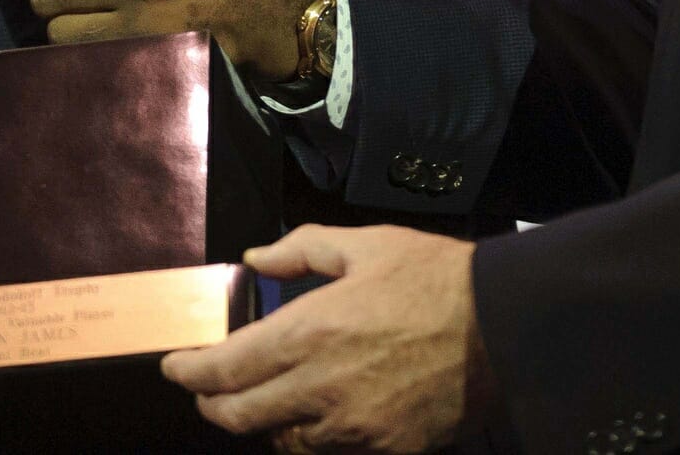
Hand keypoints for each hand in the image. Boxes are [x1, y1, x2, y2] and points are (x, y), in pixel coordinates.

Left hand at [160, 227, 486, 454]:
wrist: (503, 328)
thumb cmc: (435, 279)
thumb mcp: (365, 245)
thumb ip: (301, 252)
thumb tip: (255, 260)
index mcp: (309, 332)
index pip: (225, 368)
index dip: (190, 372)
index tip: (176, 366)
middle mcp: (320, 388)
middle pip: (239, 416)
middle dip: (212, 403)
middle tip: (205, 389)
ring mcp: (352, 426)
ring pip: (281, 440)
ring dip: (263, 422)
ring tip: (263, 401)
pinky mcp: (384, 448)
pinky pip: (328, 452)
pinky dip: (308, 438)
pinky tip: (313, 417)